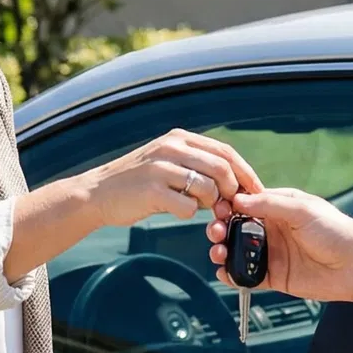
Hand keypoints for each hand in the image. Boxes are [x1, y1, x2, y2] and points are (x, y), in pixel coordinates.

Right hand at [92, 130, 262, 228]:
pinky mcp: (152, 190)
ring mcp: (161, 168)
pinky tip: (177, 211)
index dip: (246, 173)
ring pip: (209, 187)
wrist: (96, 194)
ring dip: (212, 204)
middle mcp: (171, 147)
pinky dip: (189, 213)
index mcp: (179, 138)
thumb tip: (233, 185)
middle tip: (231, 208)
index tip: (256, 192)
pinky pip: (188, 207)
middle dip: (234, 191)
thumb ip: (196, 167)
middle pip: (222, 168)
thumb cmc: (136, 184)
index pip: (225, 152)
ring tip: (203, 211)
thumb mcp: (166, 163)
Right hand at [207, 187, 352, 304]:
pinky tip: (225, 272)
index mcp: (279, 208)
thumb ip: (269, 204)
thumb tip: (239, 199)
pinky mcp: (274, 276)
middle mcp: (273, 229)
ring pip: (238, 251)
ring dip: (223, 251)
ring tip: (219, 253)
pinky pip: (247, 275)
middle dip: (221, 229)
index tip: (217, 209)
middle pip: (237, 228)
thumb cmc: (337, 232)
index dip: (228, 205)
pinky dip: (233, 275)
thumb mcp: (302, 210)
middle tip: (216, 233)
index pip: (246, 203)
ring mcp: (273, 253)